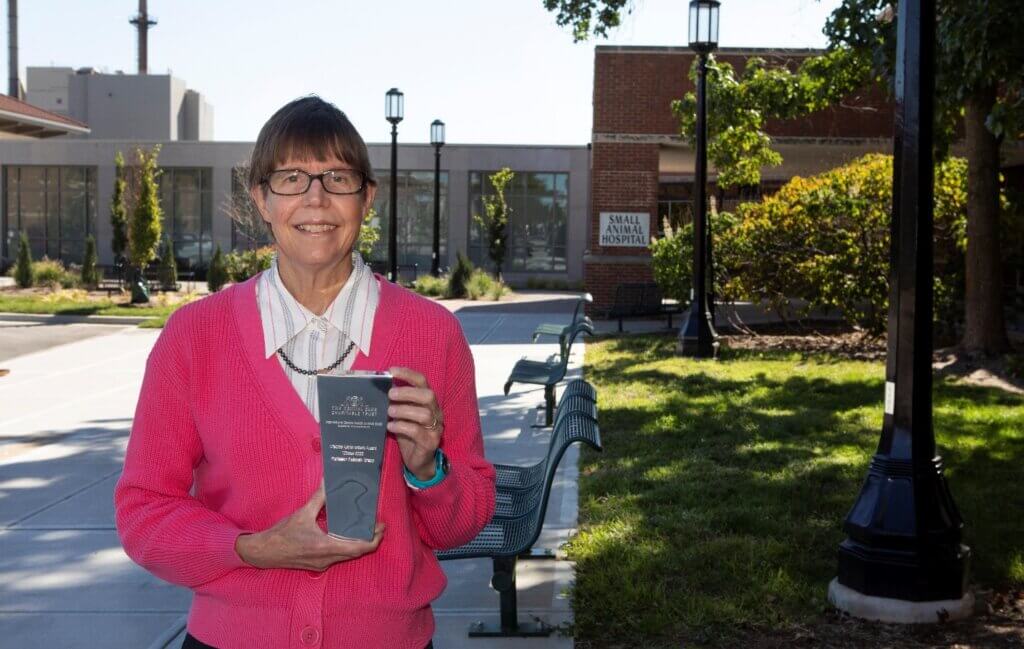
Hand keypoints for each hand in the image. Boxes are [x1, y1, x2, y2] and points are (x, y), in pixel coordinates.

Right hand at [235, 484, 383, 570]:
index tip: (382, 527)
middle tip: (378, 525)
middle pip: (356, 552)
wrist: (264, 553)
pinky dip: (347, 547)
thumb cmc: (282, 534)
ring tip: (365, 528)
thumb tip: (329, 481)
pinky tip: (346, 535)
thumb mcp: (302, 513)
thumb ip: (319, 498)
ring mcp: (322, 564)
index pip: (357, 548)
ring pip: (347, 556)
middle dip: (370, 540)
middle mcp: (326, 559)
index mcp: (325, 547)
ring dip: (358, 544)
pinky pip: (338, 557)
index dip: (373, 539)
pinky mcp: (317, 564)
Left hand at [387, 366, 442, 481]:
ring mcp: (435, 428)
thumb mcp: (402, 416)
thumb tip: (380, 389)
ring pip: (424, 414)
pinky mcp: (430, 443)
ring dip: (404, 410)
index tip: (392, 370)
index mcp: (428, 403)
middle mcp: (436, 413)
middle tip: (390, 395)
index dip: (409, 374)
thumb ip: (397, 403)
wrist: (419, 462)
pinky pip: (418, 432)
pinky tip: (391, 426)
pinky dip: (402, 426)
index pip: (423, 382)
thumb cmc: (409, 435)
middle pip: (428, 396)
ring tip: (389, 412)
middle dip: (408, 393)